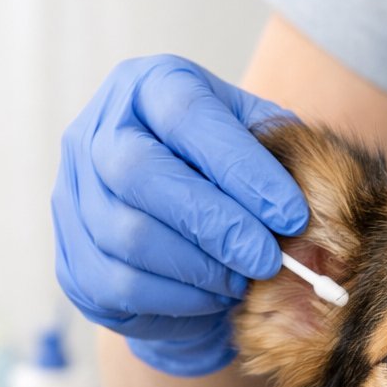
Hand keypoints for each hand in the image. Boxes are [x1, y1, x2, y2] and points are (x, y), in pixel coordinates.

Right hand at [52, 55, 308, 374]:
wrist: (184, 230)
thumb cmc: (229, 178)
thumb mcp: (260, 147)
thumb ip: (282, 154)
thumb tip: (313, 190)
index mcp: (148, 88)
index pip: (187, 114)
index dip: (241, 167)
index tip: (292, 214)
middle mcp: (98, 133)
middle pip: (140, 173)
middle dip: (216, 224)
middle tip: (268, 260)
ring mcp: (75, 196)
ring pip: (129, 236)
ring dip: (200, 268)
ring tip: (243, 280)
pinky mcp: (73, 258)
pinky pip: (121, 285)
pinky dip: (178, 298)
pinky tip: (213, 296)